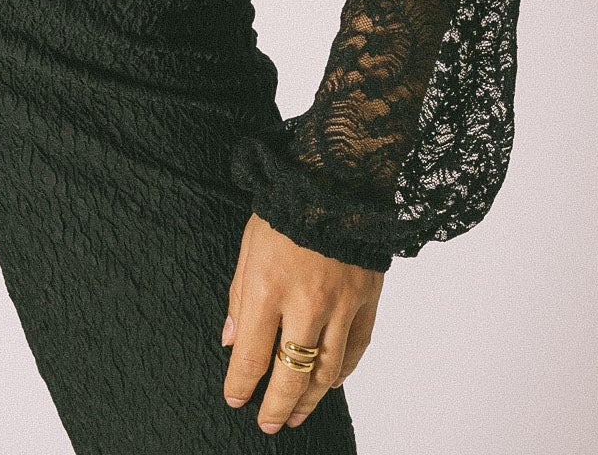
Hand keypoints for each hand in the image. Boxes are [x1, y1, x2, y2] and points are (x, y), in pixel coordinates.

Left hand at [221, 212, 384, 431]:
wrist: (336, 175)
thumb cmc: (285, 206)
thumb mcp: (248, 245)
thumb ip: (239, 297)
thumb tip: (230, 341)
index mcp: (269, 287)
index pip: (252, 356)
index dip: (240, 385)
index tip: (235, 399)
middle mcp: (306, 303)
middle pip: (291, 376)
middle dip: (276, 407)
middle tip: (267, 424)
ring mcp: (342, 304)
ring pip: (327, 371)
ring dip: (310, 398)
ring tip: (296, 412)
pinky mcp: (367, 298)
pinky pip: (356, 349)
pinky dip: (342, 372)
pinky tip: (329, 382)